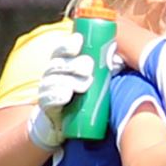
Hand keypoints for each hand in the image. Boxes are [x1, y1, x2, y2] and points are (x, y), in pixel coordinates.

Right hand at [30, 32, 92, 149]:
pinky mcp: (46, 107)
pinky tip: (66, 94)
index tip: (79, 41)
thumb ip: (101, 69)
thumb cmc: (81, 98)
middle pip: (58, 64)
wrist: (63, 125)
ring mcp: (47, 90)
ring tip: (85, 84)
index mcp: (61, 65)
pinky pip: (48, 99)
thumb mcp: (90, 81)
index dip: (68, 45)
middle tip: (89, 67)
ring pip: (54, 80)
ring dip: (69, 80)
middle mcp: (51, 75)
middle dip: (74, 64)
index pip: (60, 51)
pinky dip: (57, 95)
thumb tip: (119, 59)